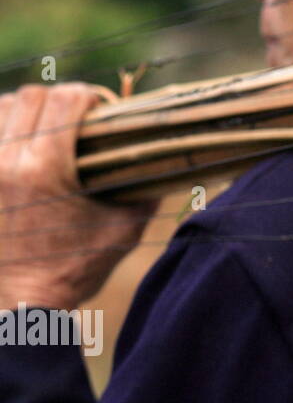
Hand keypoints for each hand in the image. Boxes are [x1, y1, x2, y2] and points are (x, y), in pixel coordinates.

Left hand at [0, 83, 154, 309]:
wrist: (19, 306)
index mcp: (46, 169)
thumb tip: (167, 163)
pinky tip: (20, 142)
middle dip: (59, 98)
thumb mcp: (122, 230)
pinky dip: (5, 127)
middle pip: (31, 97)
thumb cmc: (73, 270)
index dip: (89, 96)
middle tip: (77, 115)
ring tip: (46, 126)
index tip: (101, 109)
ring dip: (27, 109)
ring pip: (1, 108)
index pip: (65, 100)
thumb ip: (144, 191)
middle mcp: (7, 162)